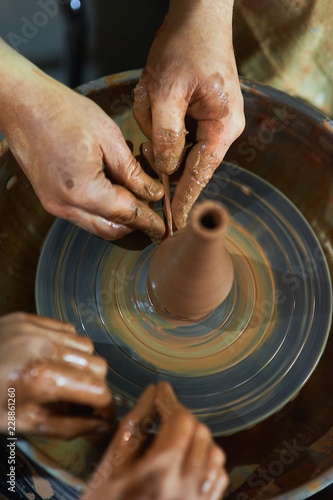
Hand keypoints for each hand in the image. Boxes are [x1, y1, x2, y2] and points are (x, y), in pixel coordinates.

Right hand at [0, 40, 164, 240]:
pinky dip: (101, 210)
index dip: (149, 221)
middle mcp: (65, 206)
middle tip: (154, 214)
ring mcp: (55, 205)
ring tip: (136, 200)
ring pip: (96, 225)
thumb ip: (132, 172)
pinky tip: (113, 192)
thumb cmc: (62, 112)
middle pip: (110, 230)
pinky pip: (82, 215)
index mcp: (83, 191)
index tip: (164, 226)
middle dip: (135, 225)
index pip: (126, 215)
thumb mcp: (109, 138)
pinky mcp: (50, 199)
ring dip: (118, 219)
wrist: (22, 104)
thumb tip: (152, 193)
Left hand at [0, 312, 113, 438]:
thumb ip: (68, 427)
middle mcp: (44, 346)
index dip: (105, 407)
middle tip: (81, 399)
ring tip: (64, 377)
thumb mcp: (23, 424)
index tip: (102, 415)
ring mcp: (36, 328)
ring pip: (85, 345)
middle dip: (95, 386)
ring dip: (82, 364)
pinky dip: (67, 345)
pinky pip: (66, 329)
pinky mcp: (27, 317)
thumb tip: (101, 425)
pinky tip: (51, 357)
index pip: (97, 391)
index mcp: (41, 378)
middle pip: (97, 365)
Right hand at [83, 382, 227, 499]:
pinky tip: (189, 459)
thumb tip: (151, 394)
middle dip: (182, 417)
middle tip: (163, 412)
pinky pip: (218, 478)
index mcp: (161, 470)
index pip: (180, 419)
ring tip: (175, 434)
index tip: (160, 390)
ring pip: (214, 453)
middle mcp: (187, 486)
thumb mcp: (111, 465)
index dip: (169, 399)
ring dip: (197, 437)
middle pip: (200, 432)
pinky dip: (207, 460)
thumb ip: (135, 425)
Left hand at [134, 0, 244, 229]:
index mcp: (223, 127)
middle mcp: (223, 128)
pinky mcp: (201, 111)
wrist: (200, 14)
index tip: (175, 222)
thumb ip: (165, 135)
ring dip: (160, 125)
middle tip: (152, 117)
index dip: (186, 198)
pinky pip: (177, 128)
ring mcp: (213, 120)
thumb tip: (165, 169)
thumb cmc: (186, 46)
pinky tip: (159, 96)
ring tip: (158, 94)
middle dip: (163, 145)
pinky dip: (161, 117)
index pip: (201, 173)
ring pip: (178, 143)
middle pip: (188, 159)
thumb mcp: (167, 91)